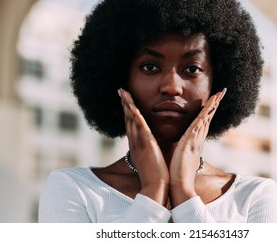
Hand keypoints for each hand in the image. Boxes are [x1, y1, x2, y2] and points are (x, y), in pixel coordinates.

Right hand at [118, 88, 168, 205]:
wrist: (155, 186)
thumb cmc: (155, 175)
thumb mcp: (150, 159)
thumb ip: (149, 150)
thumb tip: (151, 145)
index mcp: (137, 145)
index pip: (131, 124)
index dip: (128, 111)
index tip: (126, 100)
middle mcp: (135, 141)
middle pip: (128, 118)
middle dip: (125, 103)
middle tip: (121, 90)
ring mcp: (138, 142)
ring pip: (131, 119)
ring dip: (127, 104)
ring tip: (124, 92)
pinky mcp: (145, 143)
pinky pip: (138, 125)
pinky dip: (134, 114)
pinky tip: (132, 105)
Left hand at [169, 88, 225, 206]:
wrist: (180, 184)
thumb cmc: (179, 172)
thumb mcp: (183, 155)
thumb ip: (185, 148)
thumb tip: (184, 145)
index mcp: (195, 141)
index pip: (204, 122)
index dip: (209, 110)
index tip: (214, 100)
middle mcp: (198, 138)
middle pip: (208, 117)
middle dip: (215, 104)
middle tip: (222, 92)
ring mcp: (195, 139)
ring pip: (205, 118)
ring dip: (212, 106)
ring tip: (218, 94)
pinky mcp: (190, 141)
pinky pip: (198, 124)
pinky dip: (204, 114)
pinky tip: (207, 106)